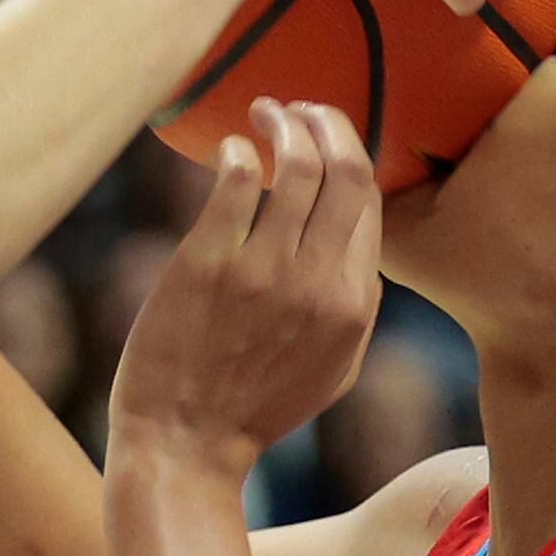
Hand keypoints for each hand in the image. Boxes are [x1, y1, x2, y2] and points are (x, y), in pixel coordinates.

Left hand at [110, 100, 381, 469]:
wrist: (184, 447)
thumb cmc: (253, 408)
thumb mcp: (332, 367)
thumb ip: (353, 304)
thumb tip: (358, 241)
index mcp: (354, 306)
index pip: (370, 203)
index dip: (351, 156)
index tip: (326, 137)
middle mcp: (318, 284)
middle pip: (347, 170)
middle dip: (327, 123)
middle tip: (299, 109)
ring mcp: (263, 273)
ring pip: (296, 164)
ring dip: (283, 124)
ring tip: (263, 112)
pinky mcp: (206, 265)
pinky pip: (234, 181)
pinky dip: (236, 150)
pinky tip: (227, 148)